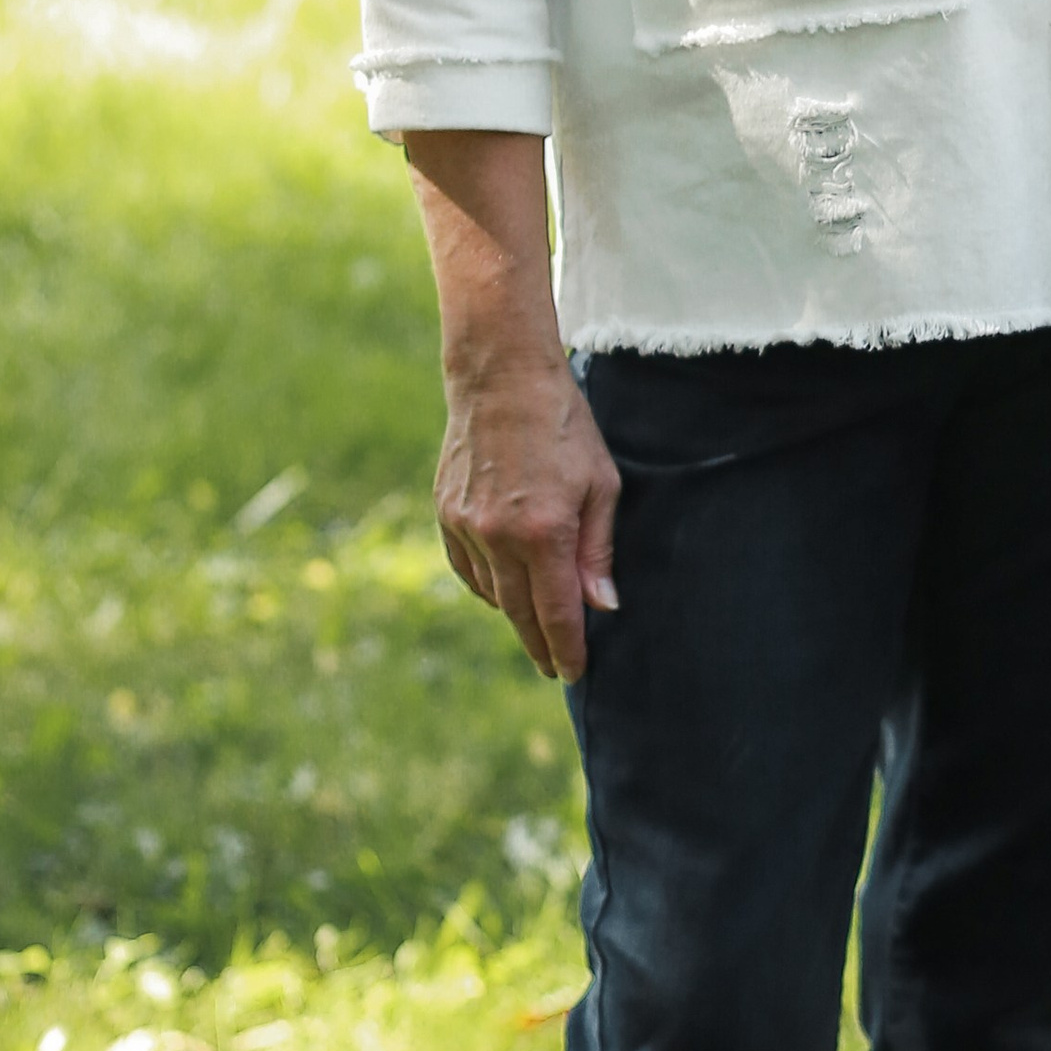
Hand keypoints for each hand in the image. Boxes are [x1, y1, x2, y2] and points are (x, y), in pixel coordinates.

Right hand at [435, 345, 620, 682]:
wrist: (501, 377)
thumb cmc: (564, 425)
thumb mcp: (601, 484)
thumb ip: (599, 551)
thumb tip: (603, 606)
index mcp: (544, 531)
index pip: (557, 612)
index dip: (567, 648)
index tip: (574, 673)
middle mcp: (499, 536)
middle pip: (520, 613)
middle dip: (540, 645)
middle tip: (554, 668)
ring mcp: (466, 526)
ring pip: (493, 593)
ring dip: (516, 615)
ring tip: (536, 630)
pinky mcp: (446, 513)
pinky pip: (467, 569)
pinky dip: (487, 586)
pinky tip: (505, 592)